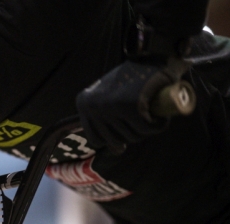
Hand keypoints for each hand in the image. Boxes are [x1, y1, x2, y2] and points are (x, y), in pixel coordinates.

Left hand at [76, 58, 190, 153]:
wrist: (152, 51)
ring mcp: (109, 108)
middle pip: (115, 140)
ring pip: (132, 136)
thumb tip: (116, 150)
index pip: (95, 138)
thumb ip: (107, 118)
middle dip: (132, 134)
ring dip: (145, 130)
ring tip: (151, 114)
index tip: (126, 128)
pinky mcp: (130, 108)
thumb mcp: (111, 94)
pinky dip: (158, 126)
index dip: (114, 137)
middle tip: (143, 119)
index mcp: (83, 104)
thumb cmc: (133, 74)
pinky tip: (161, 117)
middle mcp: (91, 107)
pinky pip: (147, 129)